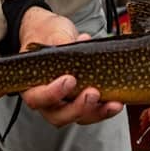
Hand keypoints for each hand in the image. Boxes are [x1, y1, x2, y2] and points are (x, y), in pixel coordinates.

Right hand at [17, 6, 123, 126]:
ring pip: (78, 117)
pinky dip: (105, 109)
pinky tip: (117, 102)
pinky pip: (93, 112)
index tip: (70, 79)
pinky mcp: (82, 101)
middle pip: (58, 116)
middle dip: (78, 108)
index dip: (52, 94)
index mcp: (32, 85)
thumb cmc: (49, 35)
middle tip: (93, 93)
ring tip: (113, 103)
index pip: (37, 98)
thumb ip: (62, 40)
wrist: (55, 34)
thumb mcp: (52, 32)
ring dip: (96, 113)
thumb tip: (81, 42)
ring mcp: (65, 103)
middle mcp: (47, 100)